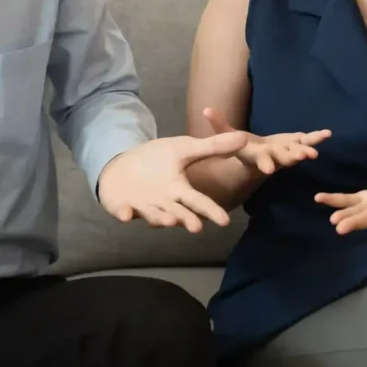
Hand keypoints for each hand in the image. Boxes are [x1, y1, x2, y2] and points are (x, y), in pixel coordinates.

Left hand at [97, 130, 249, 232]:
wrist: (124, 164)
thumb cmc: (158, 160)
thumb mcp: (185, 149)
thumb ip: (212, 148)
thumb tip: (245, 139)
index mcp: (179, 190)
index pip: (199, 202)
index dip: (211, 211)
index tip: (225, 221)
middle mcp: (164, 203)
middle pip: (178, 213)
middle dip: (186, 220)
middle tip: (197, 228)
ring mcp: (142, 206)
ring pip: (153, 216)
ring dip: (160, 219)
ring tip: (169, 220)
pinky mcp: (122, 207)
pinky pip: (123, 212)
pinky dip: (124, 214)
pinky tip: (126, 215)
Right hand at [203, 108, 329, 174]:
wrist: (258, 157)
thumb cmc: (242, 148)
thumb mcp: (228, 137)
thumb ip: (219, 125)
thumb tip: (206, 110)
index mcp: (258, 157)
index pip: (261, 161)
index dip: (265, 165)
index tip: (269, 169)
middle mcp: (274, 157)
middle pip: (283, 158)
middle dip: (292, 157)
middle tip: (301, 157)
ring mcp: (287, 151)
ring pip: (298, 152)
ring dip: (306, 151)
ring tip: (315, 152)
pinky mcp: (296, 144)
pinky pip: (308, 141)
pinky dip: (317, 138)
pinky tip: (328, 134)